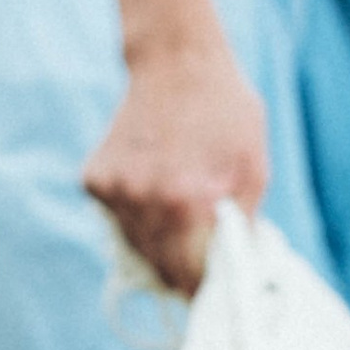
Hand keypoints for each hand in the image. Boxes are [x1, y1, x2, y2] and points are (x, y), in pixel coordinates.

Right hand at [82, 31, 268, 294]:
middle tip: (198, 252)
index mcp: (188, 204)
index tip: (211, 290)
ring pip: (136, 250)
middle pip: (161, 272)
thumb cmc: (225, 112)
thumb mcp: (254, 168)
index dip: (204, 291)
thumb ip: (243, 228)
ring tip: (176, 206)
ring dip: (156, 244)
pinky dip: (133, 216)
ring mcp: (115, 191)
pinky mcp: (95, 181)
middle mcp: (145, 202)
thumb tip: (234, 279)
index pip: (191, 281)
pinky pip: (116, 222)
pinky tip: (150, 185)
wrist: (175, 58)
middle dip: (181, 270)